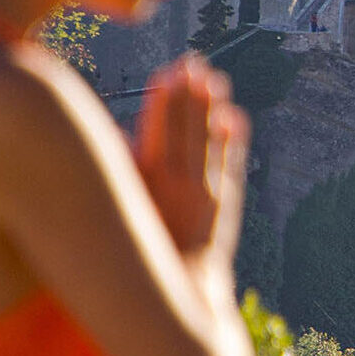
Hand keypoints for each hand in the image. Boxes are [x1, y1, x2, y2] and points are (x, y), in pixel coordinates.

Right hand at [132, 55, 249, 267]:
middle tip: (192, 63)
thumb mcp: (120, 210)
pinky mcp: (224, 206)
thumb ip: (121, 172)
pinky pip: (230, 166)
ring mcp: (205, 196)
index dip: (163, 102)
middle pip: (186, 131)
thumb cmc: (136, 248)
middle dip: (189, 96)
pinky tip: (236, 117)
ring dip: (212, 110)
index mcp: (148, 186)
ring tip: (215, 80)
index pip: (157, 132)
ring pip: (210, 144)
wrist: (173, 292)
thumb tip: (118, 134)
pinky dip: (233, 142)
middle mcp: (180, 187)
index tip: (166, 73)